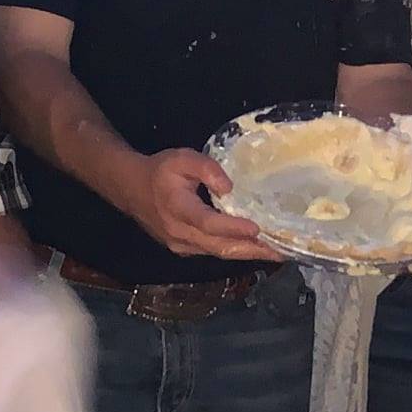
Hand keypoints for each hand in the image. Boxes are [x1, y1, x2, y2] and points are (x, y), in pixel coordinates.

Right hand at [129, 148, 284, 261]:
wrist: (130, 189)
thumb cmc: (159, 171)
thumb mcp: (181, 158)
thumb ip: (206, 168)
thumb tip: (229, 187)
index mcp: (177, 208)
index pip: (208, 223)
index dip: (233, 227)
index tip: (258, 228)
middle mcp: (179, 233)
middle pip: (219, 247)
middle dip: (251, 250)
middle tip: (281, 250)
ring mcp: (181, 245)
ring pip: (218, 253)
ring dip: (247, 253)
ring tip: (275, 252)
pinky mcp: (184, 249)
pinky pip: (213, 252)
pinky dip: (235, 250)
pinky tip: (254, 247)